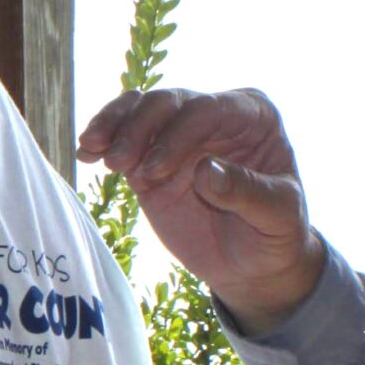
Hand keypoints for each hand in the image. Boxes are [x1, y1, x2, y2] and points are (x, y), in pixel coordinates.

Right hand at [76, 87, 325, 334]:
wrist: (251, 262)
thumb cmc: (276, 234)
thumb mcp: (278, 216)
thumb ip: (247, 192)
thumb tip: (206, 171)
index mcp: (251, 116)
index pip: (207, 109)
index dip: (177, 134)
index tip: (155, 170)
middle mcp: (214, 115)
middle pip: (167, 102)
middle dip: (138, 128)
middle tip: (118, 164)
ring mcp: (178, 135)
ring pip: (139, 110)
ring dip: (113, 126)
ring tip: (92, 150)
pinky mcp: (149, 157)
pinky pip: (122, 137)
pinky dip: (102, 141)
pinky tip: (86, 154)